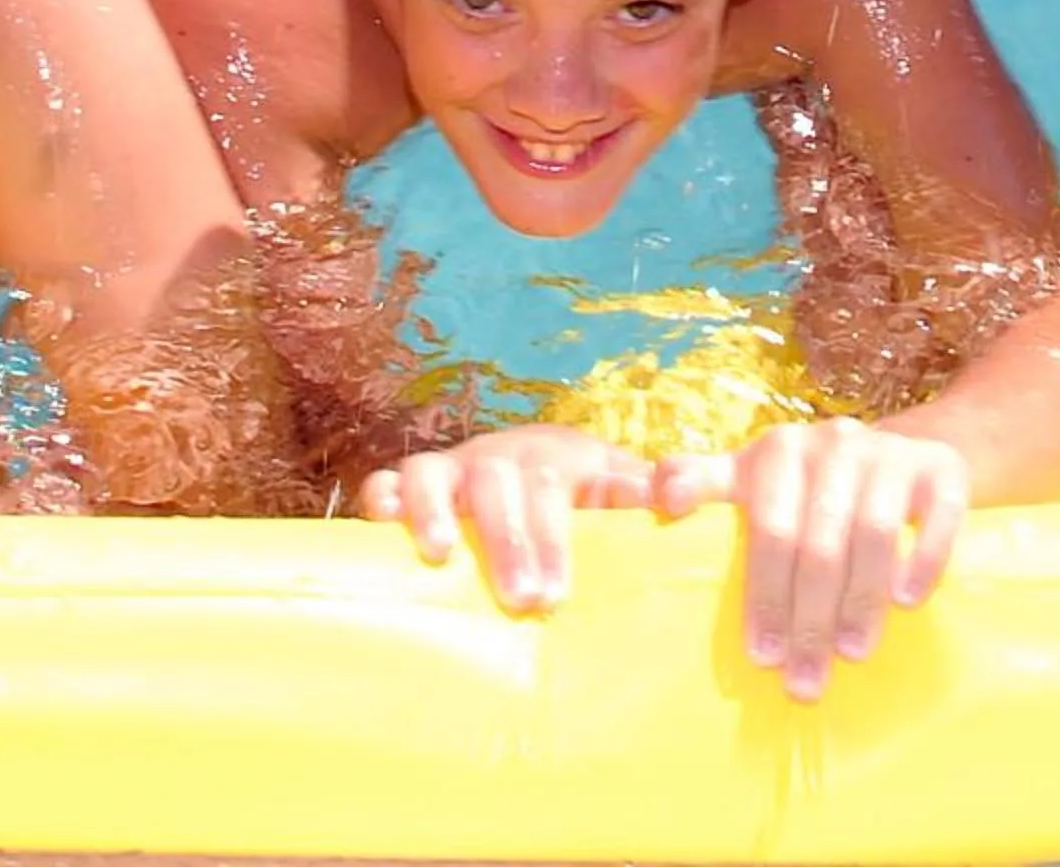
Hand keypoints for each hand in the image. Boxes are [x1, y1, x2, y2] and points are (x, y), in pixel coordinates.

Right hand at [358, 424, 655, 612]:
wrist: (539, 464)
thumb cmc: (586, 497)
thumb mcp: (623, 490)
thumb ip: (650, 493)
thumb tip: (678, 495)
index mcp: (559, 459)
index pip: (559, 486)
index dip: (555, 539)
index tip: (557, 593)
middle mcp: (503, 459)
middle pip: (501, 484)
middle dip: (509, 541)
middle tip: (520, 600)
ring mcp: (453, 470)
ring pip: (436, 474)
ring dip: (437, 510)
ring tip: (441, 554)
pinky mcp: (409, 487)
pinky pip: (385, 484)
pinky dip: (381, 499)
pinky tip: (382, 526)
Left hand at [654, 417, 968, 700]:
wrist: (900, 453)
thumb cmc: (807, 484)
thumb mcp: (750, 477)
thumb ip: (701, 481)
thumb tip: (655, 496)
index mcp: (780, 451)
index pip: (769, 527)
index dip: (764, 594)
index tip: (760, 656)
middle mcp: (835, 444)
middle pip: (820, 541)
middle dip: (810, 618)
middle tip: (806, 681)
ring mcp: (892, 454)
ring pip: (874, 531)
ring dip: (862, 599)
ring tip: (853, 654)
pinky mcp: (942, 469)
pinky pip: (939, 514)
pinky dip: (924, 558)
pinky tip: (908, 602)